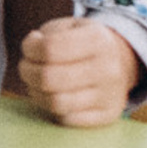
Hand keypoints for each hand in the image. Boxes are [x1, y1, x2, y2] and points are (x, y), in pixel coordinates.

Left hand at [19, 17, 143, 127]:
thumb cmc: (81, 43)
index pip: (49, 49)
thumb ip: (45, 36)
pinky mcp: (108, 115)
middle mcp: (108, 68)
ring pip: (56, 102)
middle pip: (49, 78)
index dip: (30, 49)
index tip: (30, 48)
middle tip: (27, 67)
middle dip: (27, 72)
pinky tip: (53, 95)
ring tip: (37, 82)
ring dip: (36, 92)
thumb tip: (32, 48)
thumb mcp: (67, 27)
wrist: (119, 62)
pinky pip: (67, 120)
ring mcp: (110, 95)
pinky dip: (52, 108)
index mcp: (98, 39)